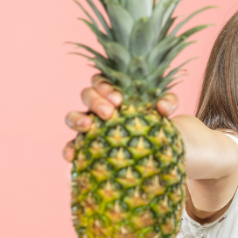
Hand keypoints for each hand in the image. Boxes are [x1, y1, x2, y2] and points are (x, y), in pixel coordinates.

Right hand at [62, 74, 178, 161]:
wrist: (157, 148)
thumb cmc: (156, 121)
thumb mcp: (165, 110)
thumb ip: (168, 102)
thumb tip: (162, 107)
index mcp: (114, 92)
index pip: (101, 80)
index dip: (106, 87)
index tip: (119, 100)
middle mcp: (97, 105)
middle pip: (87, 95)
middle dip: (95, 101)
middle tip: (109, 113)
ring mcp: (89, 124)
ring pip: (73, 116)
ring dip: (77, 119)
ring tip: (88, 127)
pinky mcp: (85, 145)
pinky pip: (71, 145)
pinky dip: (70, 149)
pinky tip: (73, 157)